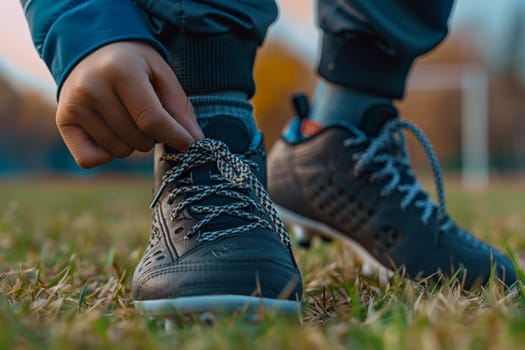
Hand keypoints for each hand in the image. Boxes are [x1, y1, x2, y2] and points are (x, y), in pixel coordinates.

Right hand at [56, 41, 203, 167]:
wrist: (92, 49)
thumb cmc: (134, 65)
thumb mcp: (162, 74)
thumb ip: (179, 107)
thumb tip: (194, 140)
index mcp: (121, 71)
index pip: (152, 119)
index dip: (175, 137)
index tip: (191, 145)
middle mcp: (92, 87)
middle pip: (137, 139)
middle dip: (152, 136)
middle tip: (146, 116)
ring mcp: (74, 105)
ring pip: (119, 151)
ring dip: (131, 144)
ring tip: (127, 119)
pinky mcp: (63, 120)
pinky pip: (90, 159)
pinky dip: (106, 154)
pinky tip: (111, 133)